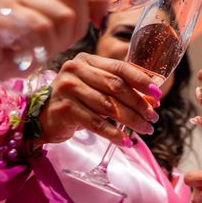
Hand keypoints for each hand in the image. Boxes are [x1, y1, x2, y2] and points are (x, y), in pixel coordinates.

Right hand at [0, 0, 108, 75]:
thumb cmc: (4, 49)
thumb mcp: (42, 32)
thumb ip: (65, 20)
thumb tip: (100, 14)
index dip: (99, 1)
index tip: (98, 23)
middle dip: (75, 29)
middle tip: (56, 47)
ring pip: (59, 16)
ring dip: (54, 44)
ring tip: (36, 53)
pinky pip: (36, 28)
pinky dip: (38, 47)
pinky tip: (24, 54)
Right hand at [38, 53, 159, 143]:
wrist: (44, 117)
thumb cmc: (77, 101)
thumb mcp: (97, 88)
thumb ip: (121, 88)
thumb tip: (154, 99)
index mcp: (87, 60)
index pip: (120, 68)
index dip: (141, 81)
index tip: (158, 94)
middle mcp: (75, 70)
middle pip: (116, 87)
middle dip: (139, 103)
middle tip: (153, 117)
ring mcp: (68, 88)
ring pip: (108, 106)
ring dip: (131, 120)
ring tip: (145, 129)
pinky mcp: (64, 109)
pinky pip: (95, 123)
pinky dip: (113, 134)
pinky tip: (126, 142)